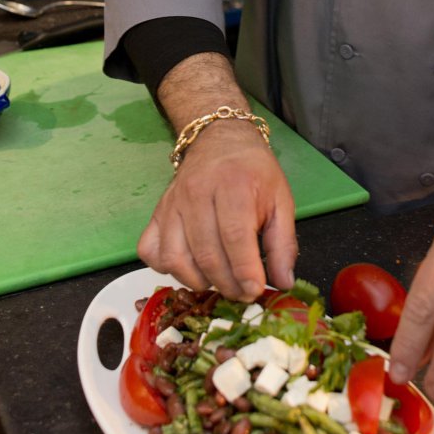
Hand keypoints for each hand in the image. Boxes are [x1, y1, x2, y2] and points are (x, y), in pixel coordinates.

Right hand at [137, 126, 297, 300]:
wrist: (220, 140)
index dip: (245, 270)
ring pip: (175, 258)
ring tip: (220, 281)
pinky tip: (190, 267)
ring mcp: (171, 204)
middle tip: (243, 293)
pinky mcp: (156, 213)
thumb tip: (283, 283)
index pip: (234, 236)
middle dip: (227, 284)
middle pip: (206, 253)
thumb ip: (284, 243)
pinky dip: (167, 268)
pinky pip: (150, 251)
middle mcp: (196, 193)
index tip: (255, 290)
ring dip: (198, 281)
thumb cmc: (253, 172)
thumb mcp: (281, 200)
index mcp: (232, 185)